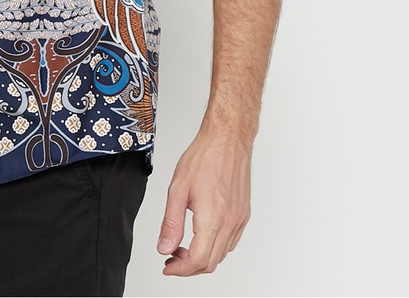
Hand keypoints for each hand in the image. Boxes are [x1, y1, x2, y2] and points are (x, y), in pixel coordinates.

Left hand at [157, 129, 251, 274]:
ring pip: (222, 254)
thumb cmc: (205, 157)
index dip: (180, 269)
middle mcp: (230, 222)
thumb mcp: (178, 189)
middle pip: (211, 263)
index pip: (197, 260)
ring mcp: (239, 219)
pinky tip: (202, 236)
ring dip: (202, 258)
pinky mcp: (244, 214)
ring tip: (184, 246)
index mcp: (212, 218)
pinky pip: (231, 242)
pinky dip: (215, 247)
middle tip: (172, 257)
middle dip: (188, 267)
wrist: (227, 139)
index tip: (168, 266)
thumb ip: (171, 222)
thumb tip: (165, 247)